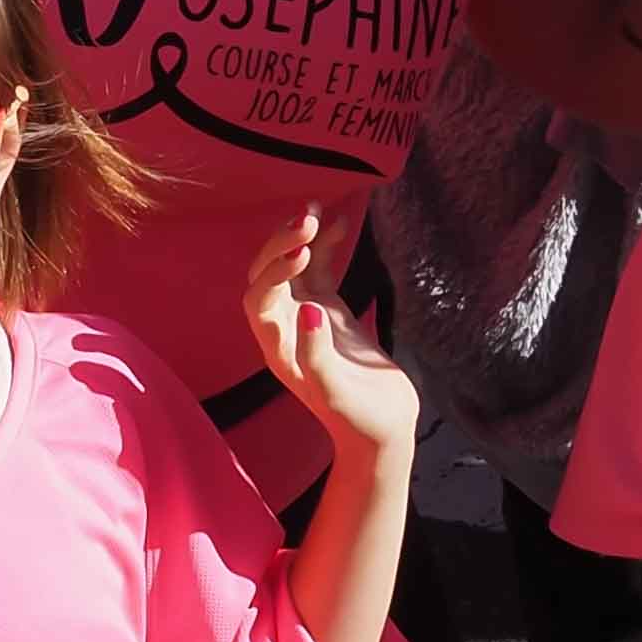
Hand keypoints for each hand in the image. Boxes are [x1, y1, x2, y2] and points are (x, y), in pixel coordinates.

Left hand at [244, 208, 413, 459]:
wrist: (382, 432)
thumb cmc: (357, 419)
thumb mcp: (337, 392)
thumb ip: (317, 354)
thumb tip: (309, 309)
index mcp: (276, 348)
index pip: (259, 298)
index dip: (275, 271)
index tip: (304, 253)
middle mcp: (284, 327)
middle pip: (267, 274)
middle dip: (283, 244)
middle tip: (308, 218)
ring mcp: (306, 315)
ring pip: (292, 266)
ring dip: (300, 236)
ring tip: (317, 208)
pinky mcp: (330, 310)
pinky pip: (321, 269)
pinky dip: (327, 244)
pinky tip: (341, 222)